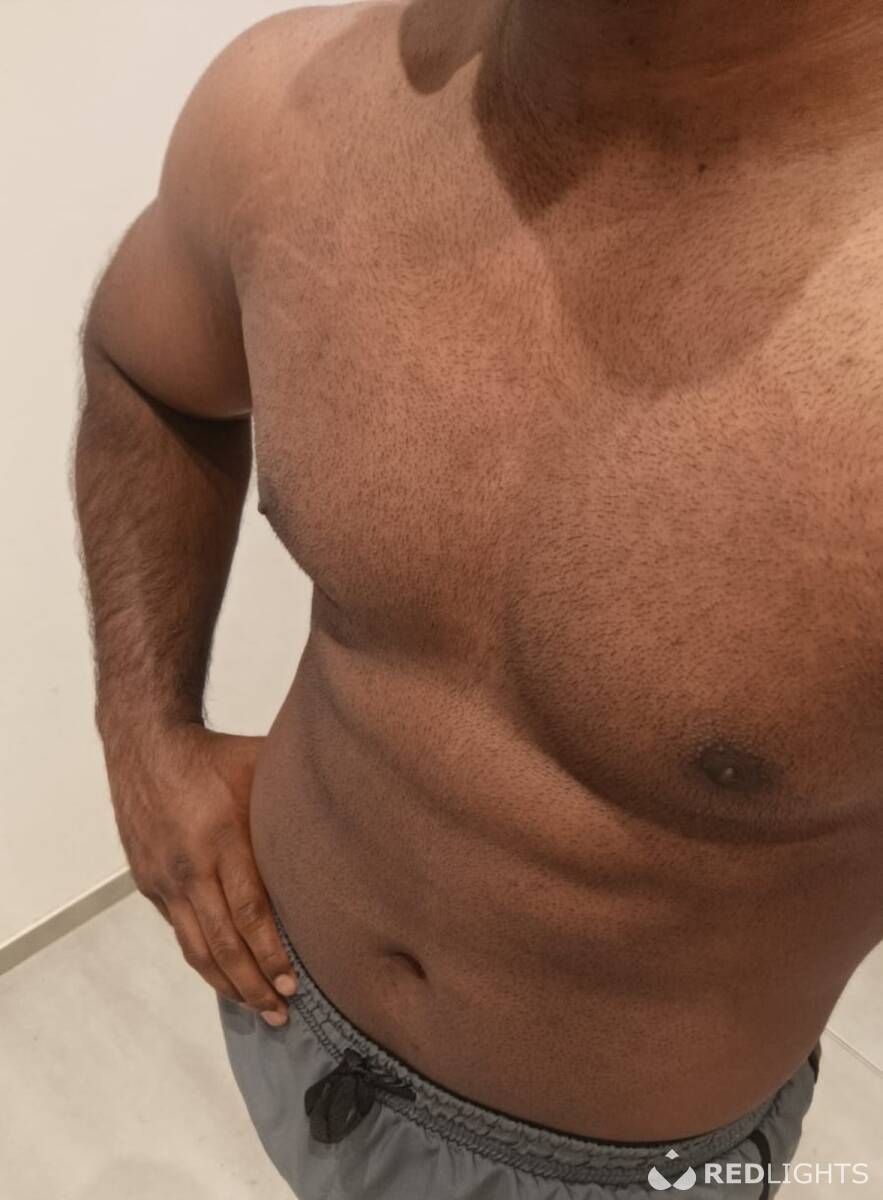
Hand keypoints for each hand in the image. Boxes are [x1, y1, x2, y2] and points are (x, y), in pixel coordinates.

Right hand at [105, 724, 296, 1024]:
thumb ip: (295, 805)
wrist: (147, 746)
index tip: (293, 983)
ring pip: (195, 947)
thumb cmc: (216, 757)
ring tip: (254, 1008)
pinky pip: (179, 930)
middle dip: (253, 984)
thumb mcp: (261, 771)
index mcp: (222, 839)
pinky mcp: (148, 882)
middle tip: (280, 1013)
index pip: (249, 913)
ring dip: (226, 984)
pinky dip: (202, 957)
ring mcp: (164, 878)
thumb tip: (351, 820)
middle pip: (222, 942)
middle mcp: (190, 866)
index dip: (271, 954)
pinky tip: (223, 974)